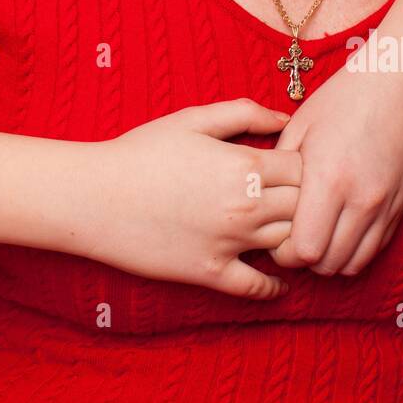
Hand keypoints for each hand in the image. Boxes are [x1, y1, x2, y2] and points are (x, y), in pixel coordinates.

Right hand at [87, 99, 300, 298]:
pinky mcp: (211, 273)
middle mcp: (246, 208)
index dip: (306, 168)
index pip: (305, 171)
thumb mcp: (192, 119)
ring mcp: (231, 244)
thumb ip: (243, 113)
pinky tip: (278, 280)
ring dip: (295, 240)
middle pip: (306, 209)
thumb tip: (284, 118)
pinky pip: (258, 288)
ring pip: (290, 246)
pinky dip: (276, 287)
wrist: (95, 195)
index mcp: (244, 166)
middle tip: (300, 202)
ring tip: (290, 234)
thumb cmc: (141, 151)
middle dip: (308, 204)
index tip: (295, 170)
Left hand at [267, 63, 402, 276]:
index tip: (275, 234)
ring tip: (316, 234)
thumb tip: (262, 197)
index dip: (283, 250)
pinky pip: (376, 248)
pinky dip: (354, 249)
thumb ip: (279, 166)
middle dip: (303, 258)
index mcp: (328, 177)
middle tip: (291, 237)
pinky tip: (340, 228)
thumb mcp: (302, 124)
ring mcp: (387, 205)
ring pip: (354, 264)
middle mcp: (361, 199)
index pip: (303, 249)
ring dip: (330, 258)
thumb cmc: (348, 95)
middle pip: (327, 264)